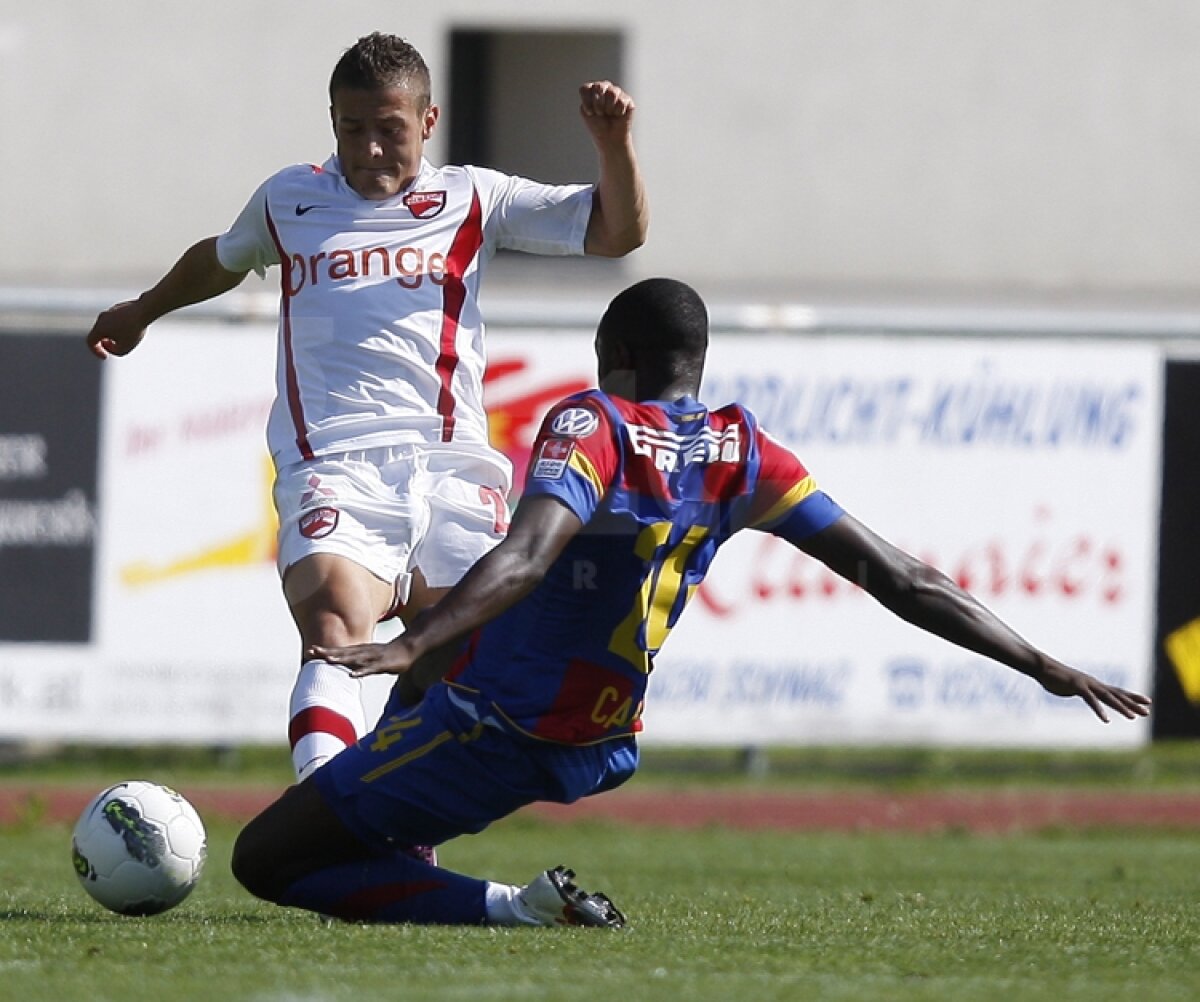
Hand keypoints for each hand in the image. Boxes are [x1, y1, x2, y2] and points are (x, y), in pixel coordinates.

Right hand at [86, 300, 149, 358]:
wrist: (145, 310)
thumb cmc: (134, 330)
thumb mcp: (124, 348)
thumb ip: (114, 351)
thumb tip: (109, 345)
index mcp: (99, 327)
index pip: (90, 342)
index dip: (96, 351)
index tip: (105, 357)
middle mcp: (102, 317)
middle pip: (99, 333)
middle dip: (107, 343)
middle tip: (120, 347)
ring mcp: (111, 310)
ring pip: (108, 326)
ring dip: (114, 334)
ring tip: (129, 337)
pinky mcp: (120, 307)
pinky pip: (116, 320)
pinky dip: (121, 327)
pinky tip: (134, 328)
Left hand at [307, 639, 415, 678]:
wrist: (408, 648)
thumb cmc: (389, 655)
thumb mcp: (370, 657)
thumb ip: (358, 661)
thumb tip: (346, 668)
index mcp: (360, 650)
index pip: (340, 650)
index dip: (326, 650)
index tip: (310, 650)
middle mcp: (364, 651)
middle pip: (343, 652)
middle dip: (328, 652)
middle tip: (312, 651)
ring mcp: (373, 657)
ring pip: (355, 658)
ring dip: (341, 659)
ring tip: (328, 660)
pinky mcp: (382, 664)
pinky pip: (370, 669)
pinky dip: (361, 671)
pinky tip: (352, 675)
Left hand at [579, 81, 634, 146]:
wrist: (610, 139)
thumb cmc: (597, 126)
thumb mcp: (586, 112)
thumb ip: (587, 96)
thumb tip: (600, 86)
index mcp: (593, 90)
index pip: (586, 88)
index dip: (587, 102)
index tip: (590, 112)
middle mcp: (605, 87)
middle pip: (599, 87)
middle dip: (598, 104)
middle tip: (600, 113)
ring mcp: (617, 92)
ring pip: (612, 93)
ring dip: (609, 109)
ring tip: (610, 114)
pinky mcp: (628, 100)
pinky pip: (622, 102)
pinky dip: (618, 112)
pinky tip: (618, 116)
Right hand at [1034, 658, 1151, 722]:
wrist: (1042, 667)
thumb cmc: (1055, 677)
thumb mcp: (1071, 686)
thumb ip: (1078, 690)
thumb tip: (1080, 692)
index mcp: (1094, 685)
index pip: (1117, 691)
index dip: (1132, 697)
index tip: (1147, 702)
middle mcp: (1094, 684)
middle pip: (1117, 694)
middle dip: (1133, 703)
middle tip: (1147, 711)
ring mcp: (1087, 684)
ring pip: (1108, 697)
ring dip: (1121, 707)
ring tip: (1133, 717)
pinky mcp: (1078, 687)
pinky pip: (1091, 700)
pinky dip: (1099, 710)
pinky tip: (1106, 720)